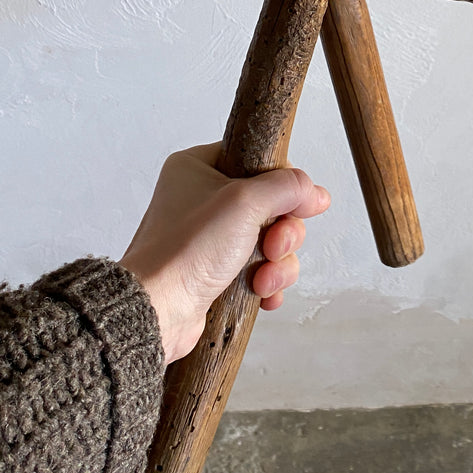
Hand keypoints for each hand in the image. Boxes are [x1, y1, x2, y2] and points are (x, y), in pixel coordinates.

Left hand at [119, 143, 329, 365]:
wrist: (157, 310)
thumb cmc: (185, 251)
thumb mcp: (245, 202)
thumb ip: (288, 187)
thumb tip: (315, 192)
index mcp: (199, 168)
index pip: (259, 162)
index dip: (284, 186)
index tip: (298, 206)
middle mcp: (203, 200)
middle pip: (272, 206)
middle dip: (283, 234)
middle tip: (272, 247)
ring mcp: (210, 238)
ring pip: (270, 242)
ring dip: (277, 263)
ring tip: (262, 279)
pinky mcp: (216, 271)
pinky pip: (260, 270)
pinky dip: (268, 283)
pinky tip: (263, 294)